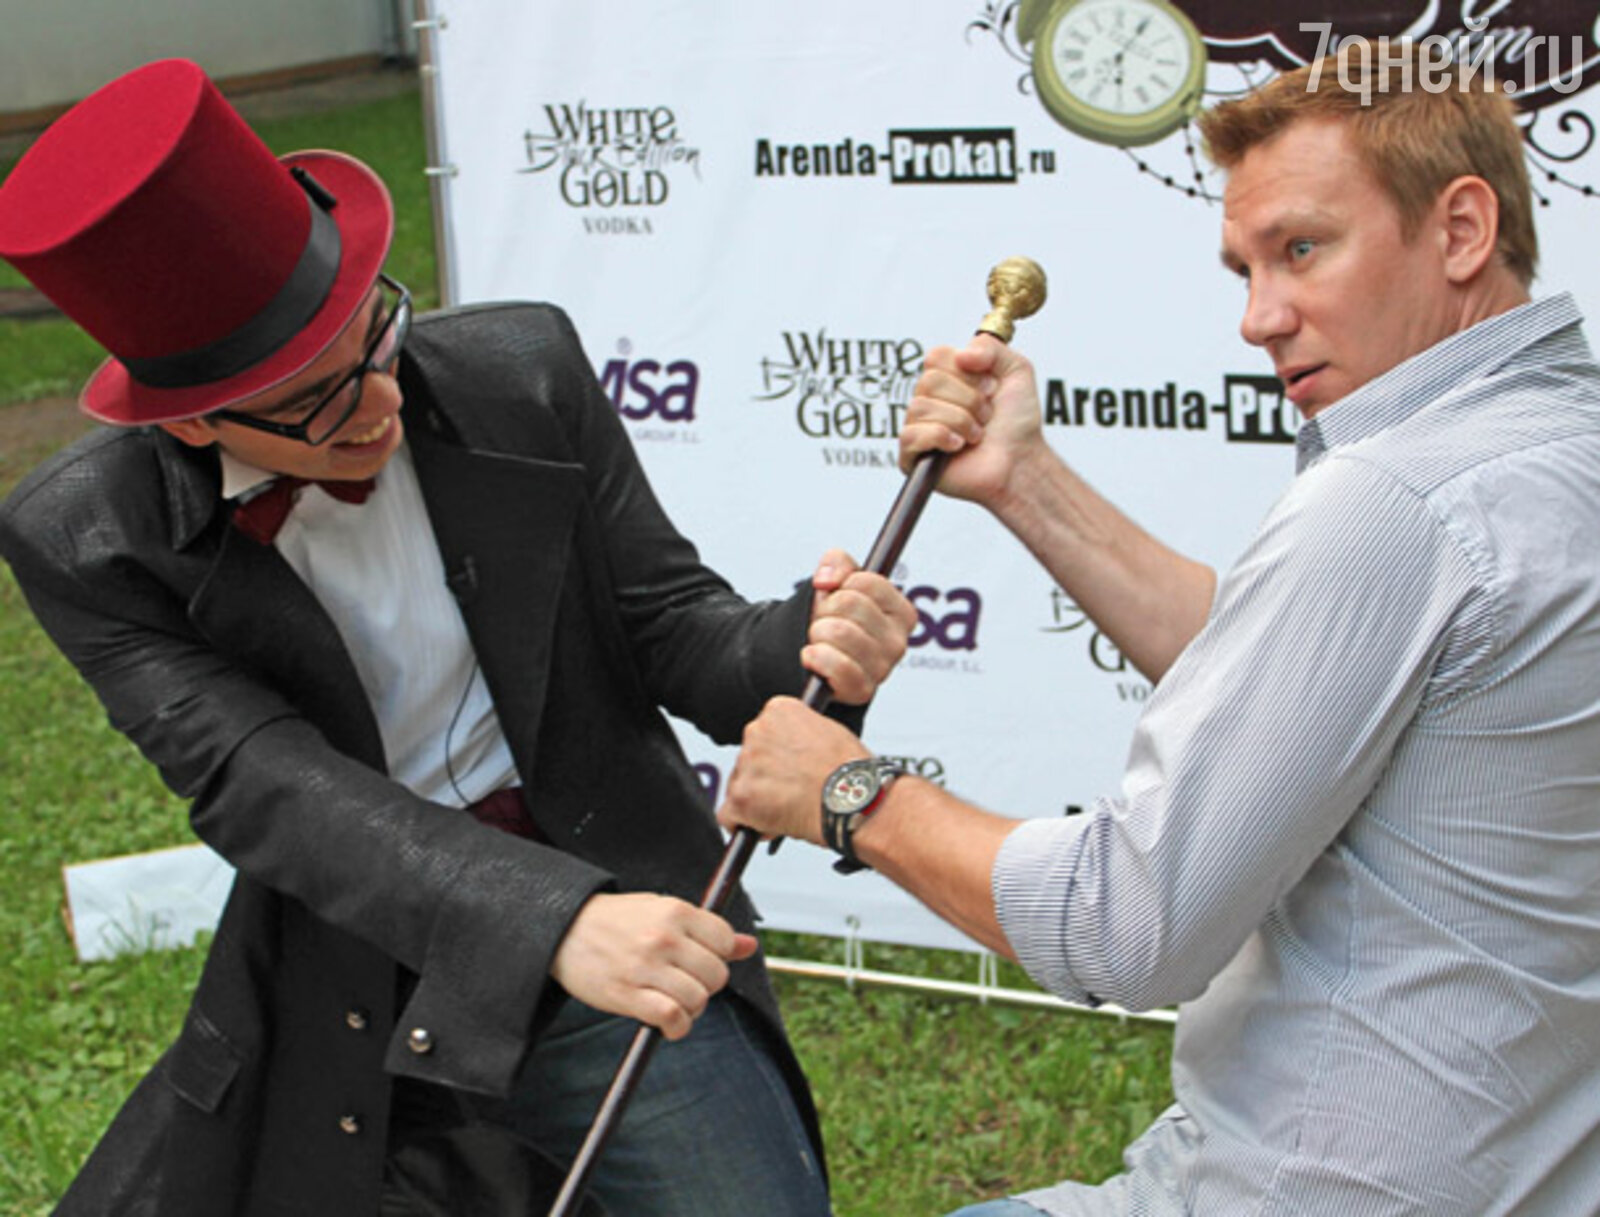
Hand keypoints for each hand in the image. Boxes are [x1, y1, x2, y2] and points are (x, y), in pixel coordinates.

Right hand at [550, 892, 756, 1039]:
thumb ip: (707, 929)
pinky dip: (677, 1027)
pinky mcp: (627, 994)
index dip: (720, 956)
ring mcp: (645, 967)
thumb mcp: (663, 910)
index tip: (703, 960)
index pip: (725, 940)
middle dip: (707, 986)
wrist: (564, 929)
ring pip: (697, 1000)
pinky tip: (669, 1024)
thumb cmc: (617, 920)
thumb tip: (750, 946)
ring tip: (676, 1003)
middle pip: (716, 975)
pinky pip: (672, 1018)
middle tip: (687, 983)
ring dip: (692, 1009)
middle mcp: (663, 937)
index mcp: (675, 911)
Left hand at [719, 695, 868, 845]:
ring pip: (739, 786)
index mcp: (778, 711)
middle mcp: (757, 731)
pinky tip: (768, 827)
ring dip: (757, 801)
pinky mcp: (741, 796)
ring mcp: (746, 764)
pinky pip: (728, 816)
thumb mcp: (829, 733)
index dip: (777, 758)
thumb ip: (801, 736)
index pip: (764, 733)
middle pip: (749, 760)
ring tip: (790, 811)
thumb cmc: (851, 772)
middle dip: (765, 779)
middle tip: (790, 795)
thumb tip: (794, 751)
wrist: (854, 800)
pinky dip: (744, 825)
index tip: (789, 771)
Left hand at [804, 549, 916, 703]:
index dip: (841, 586)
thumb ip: (837, 562)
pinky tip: (813, 657)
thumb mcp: (836, 581)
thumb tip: (826, 579)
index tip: (837, 598)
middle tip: (825, 623)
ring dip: (818, 633)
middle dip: (826, 609)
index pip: (866, 582)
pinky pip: (837, 665)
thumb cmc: (831, 619)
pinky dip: (816, 657)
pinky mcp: (862, 691)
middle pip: (850, 603)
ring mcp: (882, 669)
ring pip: (840, 631)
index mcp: (901, 613)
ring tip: (821, 641)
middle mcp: (898, 642)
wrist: (812, 658)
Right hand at [901, 335, 1047, 506]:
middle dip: (968, 400)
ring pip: (922, 407)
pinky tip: (958, 446)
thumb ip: (990, 347)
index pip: (936, 357)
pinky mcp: (912, 457)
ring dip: (960, 421)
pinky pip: (910, 435)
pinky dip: (940, 437)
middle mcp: (930, 401)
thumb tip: (961, 353)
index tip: (990, 388)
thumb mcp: (1017, 370)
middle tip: (985, 416)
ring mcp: (919, 428)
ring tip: (976, 435)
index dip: (966, 372)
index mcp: (948, 379)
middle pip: (929, 381)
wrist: (1021, 461)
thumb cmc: (1017, 423)